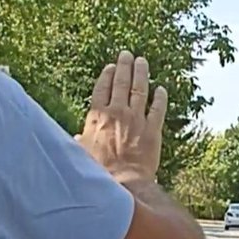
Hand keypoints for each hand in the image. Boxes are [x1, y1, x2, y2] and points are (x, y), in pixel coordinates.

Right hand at [76, 51, 166, 183]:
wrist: (123, 183)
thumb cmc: (100, 171)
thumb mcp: (83, 153)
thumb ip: (81, 141)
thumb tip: (77, 139)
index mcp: (98, 115)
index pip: (102, 88)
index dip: (107, 75)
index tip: (111, 67)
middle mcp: (117, 113)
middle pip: (121, 83)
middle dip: (124, 66)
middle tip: (127, 55)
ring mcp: (136, 120)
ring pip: (139, 90)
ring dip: (141, 74)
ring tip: (142, 62)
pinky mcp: (152, 130)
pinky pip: (158, 109)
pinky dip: (160, 98)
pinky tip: (161, 89)